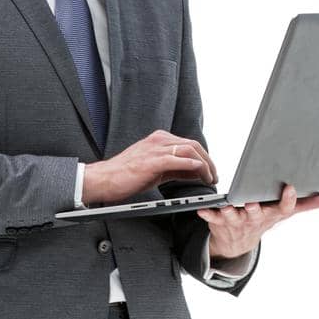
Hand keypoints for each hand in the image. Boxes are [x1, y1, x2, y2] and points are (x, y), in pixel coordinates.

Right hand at [83, 131, 217, 204]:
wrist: (104, 179)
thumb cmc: (126, 175)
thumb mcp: (155, 170)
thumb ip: (175, 169)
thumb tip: (194, 172)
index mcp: (159, 140)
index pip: (189, 145)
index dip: (204, 158)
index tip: (211, 171)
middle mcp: (159, 140)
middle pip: (194, 145)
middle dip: (209, 162)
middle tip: (214, 176)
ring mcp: (156, 148)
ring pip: (190, 151)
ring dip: (204, 165)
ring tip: (210, 178)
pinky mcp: (153, 160)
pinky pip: (179, 160)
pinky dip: (193, 166)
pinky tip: (200, 174)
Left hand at [197, 182, 318, 257]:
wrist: (237, 244)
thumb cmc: (261, 220)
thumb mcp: (282, 214)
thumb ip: (303, 206)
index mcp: (271, 214)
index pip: (284, 209)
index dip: (288, 200)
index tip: (291, 188)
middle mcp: (255, 219)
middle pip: (257, 214)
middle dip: (255, 209)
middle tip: (253, 203)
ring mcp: (237, 221)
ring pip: (234, 217)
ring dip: (230, 212)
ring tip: (226, 206)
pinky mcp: (220, 222)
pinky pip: (213, 218)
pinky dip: (208, 214)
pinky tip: (203, 208)